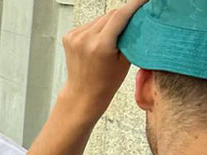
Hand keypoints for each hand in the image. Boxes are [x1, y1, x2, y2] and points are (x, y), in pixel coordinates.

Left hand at [57, 0, 148, 116]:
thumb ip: (130, 36)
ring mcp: (74, 37)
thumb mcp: (126, 59)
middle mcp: (84, 39)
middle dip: (124, 15)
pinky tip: (100, 41)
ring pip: (100, 18)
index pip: (120, 15)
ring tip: (114, 37)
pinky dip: (98, 27)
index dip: (135, 4)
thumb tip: (138, 17)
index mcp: (100, 45)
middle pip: (111, 14)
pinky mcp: (69, 36)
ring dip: (110, 22)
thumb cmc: (106, 82)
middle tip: (134, 21)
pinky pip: (90, 24)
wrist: (83, 93)